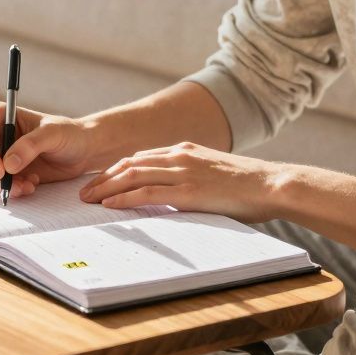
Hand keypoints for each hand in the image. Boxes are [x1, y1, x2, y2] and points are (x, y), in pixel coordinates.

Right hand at [0, 103, 94, 196]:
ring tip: (29, 185)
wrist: (81, 151)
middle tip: (18, 185)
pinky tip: (31, 185)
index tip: (2, 171)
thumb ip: (30, 145)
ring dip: (5, 186)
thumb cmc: (69, 134)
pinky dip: (12, 190)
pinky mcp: (6, 171)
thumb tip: (8, 164)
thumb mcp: (53, 134)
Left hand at [77, 141, 285, 222]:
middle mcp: (180, 156)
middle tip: (84, 191)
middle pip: (130, 163)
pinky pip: (147, 191)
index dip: (117, 169)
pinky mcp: (188, 189)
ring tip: (88, 199)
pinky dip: (124, 197)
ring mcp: (183, 171)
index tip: (101, 180)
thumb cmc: (248, 187)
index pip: (141, 157)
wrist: (271, 184)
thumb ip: (192, 181)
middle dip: (104, 177)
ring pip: (133, 175)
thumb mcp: (214, 176)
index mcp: (185, 151)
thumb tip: (176, 198)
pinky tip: (109, 204)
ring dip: (106, 187)